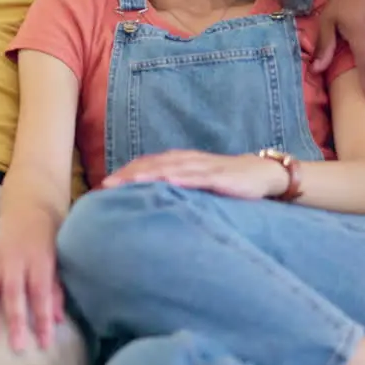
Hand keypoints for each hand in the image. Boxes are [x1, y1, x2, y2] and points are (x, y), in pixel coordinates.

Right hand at [0, 211, 63, 351]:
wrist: (27, 215)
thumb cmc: (46, 245)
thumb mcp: (57, 264)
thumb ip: (56, 292)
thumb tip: (57, 322)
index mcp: (38, 258)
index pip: (40, 291)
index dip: (42, 318)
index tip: (44, 343)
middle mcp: (14, 257)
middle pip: (13, 290)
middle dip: (15, 319)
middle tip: (16, 346)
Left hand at [102, 150, 288, 199]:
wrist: (262, 174)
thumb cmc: (225, 181)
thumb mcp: (195, 184)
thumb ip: (174, 188)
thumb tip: (148, 203)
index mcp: (179, 161)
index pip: (146, 164)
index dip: (125, 173)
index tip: (103, 186)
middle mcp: (187, 161)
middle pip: (152, 164)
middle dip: (128, 174)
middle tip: (105, 186)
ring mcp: (203, 167)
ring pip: (171, 168)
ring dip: (148, 174)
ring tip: (128, 182)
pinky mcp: (220, 177)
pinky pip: (199, 176)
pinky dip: (182, 178)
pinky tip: (168, 181)